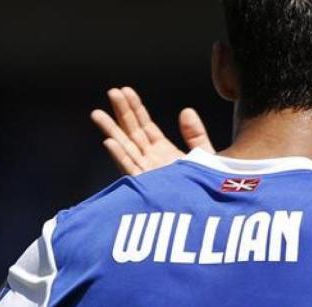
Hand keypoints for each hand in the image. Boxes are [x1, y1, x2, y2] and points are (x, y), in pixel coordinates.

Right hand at [90, 86, 214, 175]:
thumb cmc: (209, 187)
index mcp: (163, 152)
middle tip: (112, 92)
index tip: (125, 91)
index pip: (144, 126)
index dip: (135, 109)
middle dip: (122, 113)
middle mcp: (151, 161)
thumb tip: (186, 111)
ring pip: (126, 148)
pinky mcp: (148, 187)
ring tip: (97, 113)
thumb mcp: (204, 155)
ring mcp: (147, 173)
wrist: (214, 210)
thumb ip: (195, 135)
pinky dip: (120, 157)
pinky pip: (131, 170)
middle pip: (132, 132)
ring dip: (112, 131)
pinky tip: (109, 142)